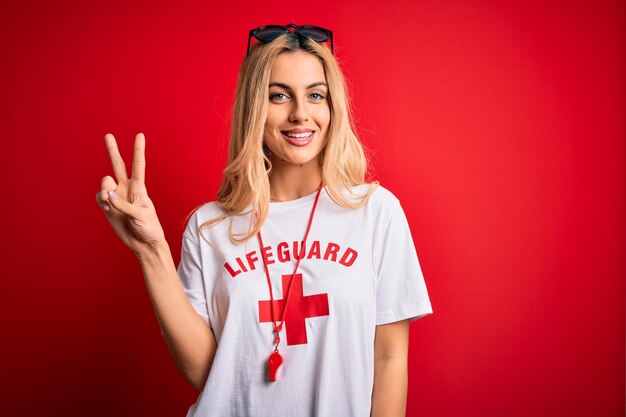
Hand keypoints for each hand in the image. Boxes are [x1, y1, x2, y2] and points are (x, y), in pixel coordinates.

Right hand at [95, 133, 165, 256]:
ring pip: (105, 184)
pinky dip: (103, 203)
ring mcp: (116, 197)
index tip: (140, 135)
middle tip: (108, 135)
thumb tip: (107, 194)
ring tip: (111, 202)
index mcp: (139, 188)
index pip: (138, 165)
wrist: (144, 243)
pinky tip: (109, 210)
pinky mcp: (108, 207)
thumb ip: (123, 204)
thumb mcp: (141, 214)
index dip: (138, 150)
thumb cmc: (149, 227)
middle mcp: (127, 188)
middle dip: (112, 150)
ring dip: (105, 191)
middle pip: (118, 165)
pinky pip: (100, 198)